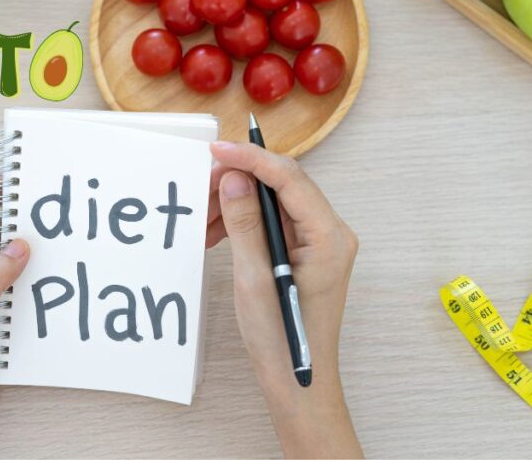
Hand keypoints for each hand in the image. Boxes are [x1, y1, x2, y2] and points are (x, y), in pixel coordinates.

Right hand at [206, 141, 362, 458]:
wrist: (297, 380)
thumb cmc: (282, 338)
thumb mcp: (255, 278)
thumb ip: (246, 224)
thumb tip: (235, 179)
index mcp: (329, 236)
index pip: (289, 179)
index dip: (251, 158)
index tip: (217, 150)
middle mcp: (330, 233)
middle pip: (282, 185)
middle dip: (238, 180)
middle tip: (201, 185)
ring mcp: (318, 242)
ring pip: (273, 202)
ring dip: (235, 203)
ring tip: (203, 217)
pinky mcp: (304, 253)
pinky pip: (271, 222)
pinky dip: (242, 222)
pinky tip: (215, 232)